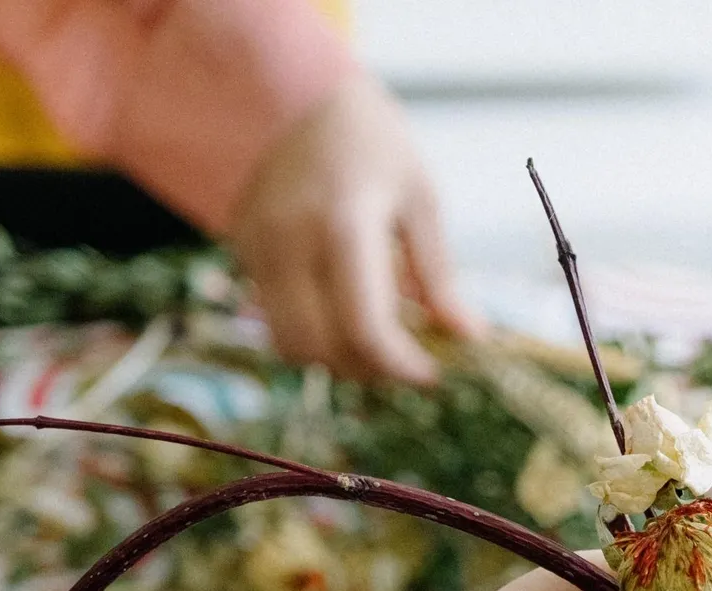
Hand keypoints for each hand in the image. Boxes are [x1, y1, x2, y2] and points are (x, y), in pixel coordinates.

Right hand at [228, 73, 481, 383]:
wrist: (295, 95)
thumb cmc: (371, 142)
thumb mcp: (419, 200)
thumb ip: (439, 276)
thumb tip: (470, 336)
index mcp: (343, 224)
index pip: (364, 329)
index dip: (400, 366)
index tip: (432, 373)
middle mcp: (290, 242)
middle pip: (322, 349)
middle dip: (370, 371)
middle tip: (409, 362)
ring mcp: (257, 249)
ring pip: (290, 346)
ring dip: (337, 360)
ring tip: (379, 343)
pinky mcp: (242, 254)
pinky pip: (275, 320)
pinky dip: (314, 335)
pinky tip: (346, 316)